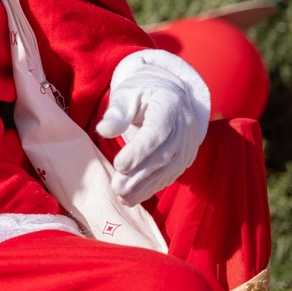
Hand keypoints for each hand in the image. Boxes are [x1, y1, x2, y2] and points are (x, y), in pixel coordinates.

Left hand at [95, 51, 209, 204]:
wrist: (169, 94)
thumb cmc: (142, 92)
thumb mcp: (127, 93)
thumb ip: (117, 112)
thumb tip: (103, 131)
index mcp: (170, 106)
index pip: (158, 133)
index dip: (140, 151)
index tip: (119, 165)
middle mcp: (184, 127)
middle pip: (163, 155)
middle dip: (140, 175)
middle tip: (117, 188)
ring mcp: (187, 144)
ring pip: (168, 170)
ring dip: (145, 186)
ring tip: (122, 197)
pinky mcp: (184, 158)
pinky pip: (170, 175)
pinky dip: (152, 188)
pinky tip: (133, 197)